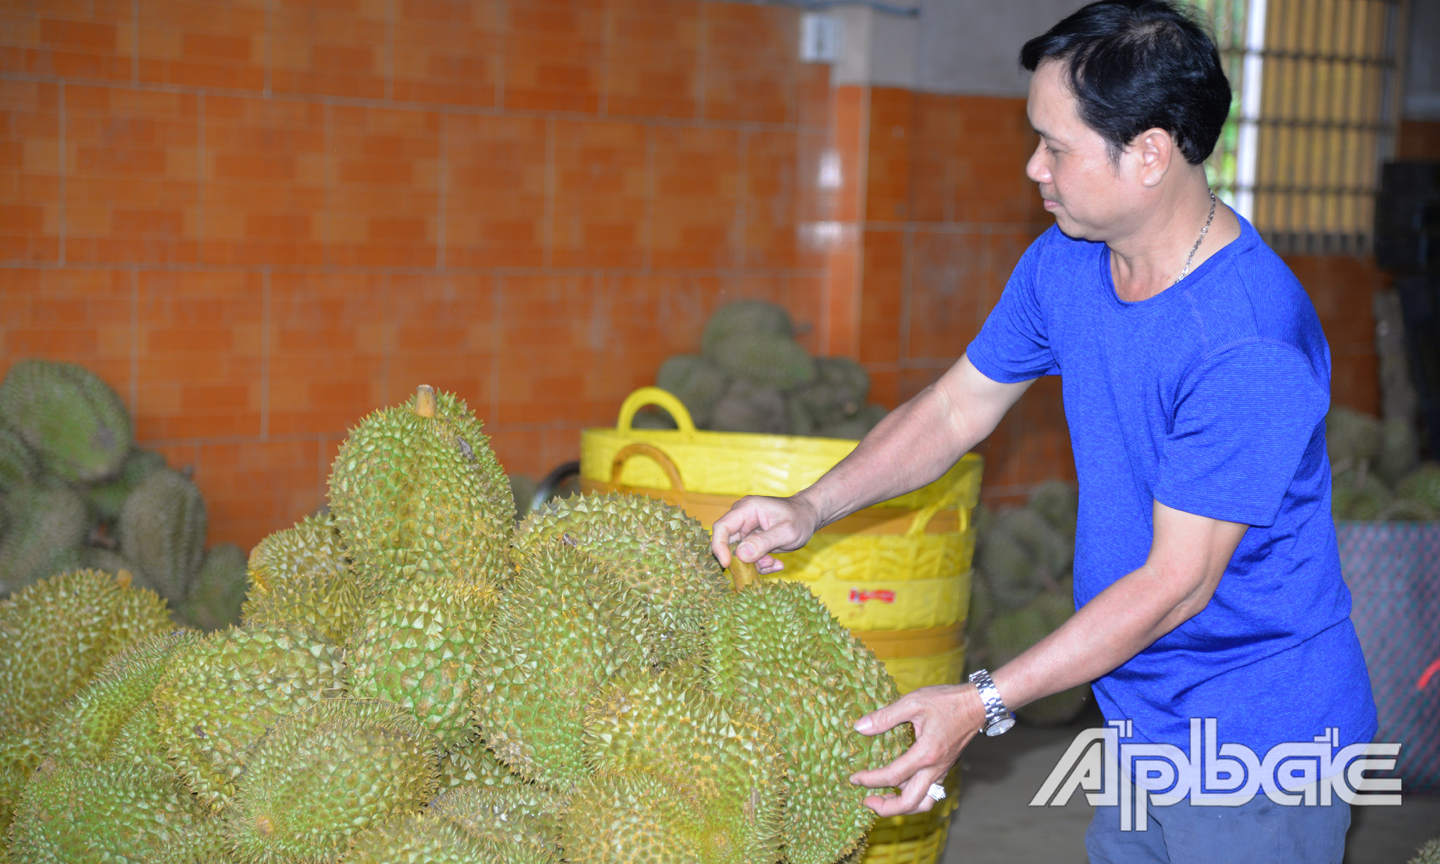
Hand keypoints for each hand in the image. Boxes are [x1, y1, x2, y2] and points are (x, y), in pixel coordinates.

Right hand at [710, 495, 821, 574]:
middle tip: (763, 564)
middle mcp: (742, 518)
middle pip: (728, 543)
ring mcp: (746, 530)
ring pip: (739, 554)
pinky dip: (761, 564)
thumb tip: (741, 555)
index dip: (719, 546)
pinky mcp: (752, 541)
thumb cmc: (800, 518)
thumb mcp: (786, 532)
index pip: (722, 527)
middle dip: (743, 560)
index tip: (727, 564)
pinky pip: (749, 557)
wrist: (809, 516)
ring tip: (774, 563)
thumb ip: (764, 542)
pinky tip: (776, 563)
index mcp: (746, 509)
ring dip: (755, 564)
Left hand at [848, 684, 984, 815]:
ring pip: (923, 803)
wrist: (978, 704)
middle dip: (886, 808)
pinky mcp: (944, 768)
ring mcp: (941, 771)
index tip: (854, 778)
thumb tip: (860, 727)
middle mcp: (935, 769)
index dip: (870, 780)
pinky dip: (914, 797)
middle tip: (866, 800)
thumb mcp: (913, 702)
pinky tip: (902, 786)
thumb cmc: (947, 701)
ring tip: (883, 799)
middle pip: (910, 803)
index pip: (893, 777)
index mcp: (925, 754)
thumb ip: (885, 716)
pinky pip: (930, 793)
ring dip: (902, 807)